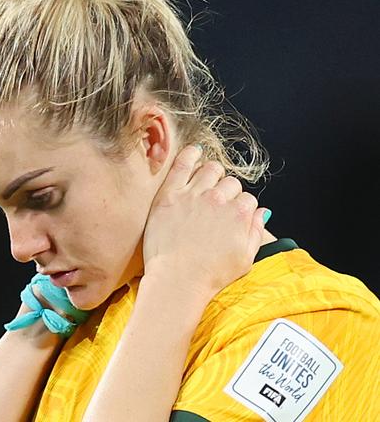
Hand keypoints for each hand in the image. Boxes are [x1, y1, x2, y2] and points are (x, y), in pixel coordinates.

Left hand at [142, 144, 267, 300]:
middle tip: (217, 204)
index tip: (231, 217)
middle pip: (230, 182)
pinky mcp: (170, 195)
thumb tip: (263, 212)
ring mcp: (193, 194)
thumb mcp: (245, 259)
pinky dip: (190, 154)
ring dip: (212, 174)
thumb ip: (256, 232)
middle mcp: (219, 199)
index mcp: (240, 214)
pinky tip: (193, 152)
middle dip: (227, 191)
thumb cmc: (210, 274)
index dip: (240, 208)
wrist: (177, 280)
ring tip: (206, 183)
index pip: (247, 198)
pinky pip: (182, 164)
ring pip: (210, 168)